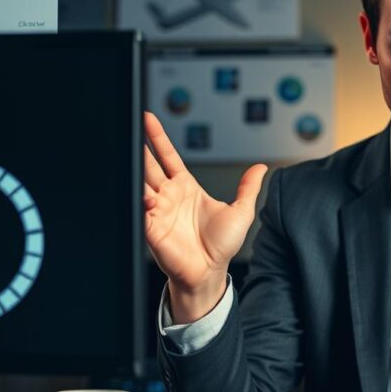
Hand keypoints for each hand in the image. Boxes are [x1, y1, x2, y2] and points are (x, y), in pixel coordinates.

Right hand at [143, 111, 267, 322]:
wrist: (209, 273)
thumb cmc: (221, 246)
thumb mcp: (240, 212)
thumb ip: (248, 188)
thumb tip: (261, 167)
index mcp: (185, 187)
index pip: (167, 156)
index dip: (157, 137)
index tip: (148, 119)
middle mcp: (168, 196)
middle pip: (149, 165)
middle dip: (139, 147)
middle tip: (130, 127)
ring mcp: (157, 210)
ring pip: (140, 182)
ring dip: (134, 168)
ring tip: (129, 151)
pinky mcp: (150, 227)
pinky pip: (139, 208)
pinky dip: (137, 199)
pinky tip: (141, 192)